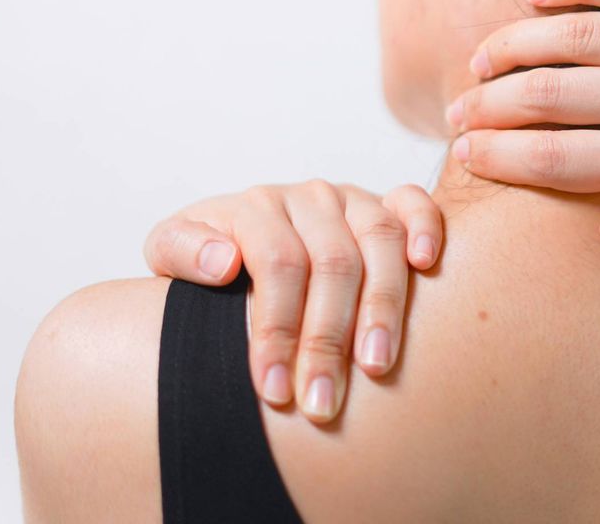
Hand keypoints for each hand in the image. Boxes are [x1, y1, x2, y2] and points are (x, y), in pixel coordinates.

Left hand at [144, 181, 441, 422]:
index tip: (274, 391)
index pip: (277, 264)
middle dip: (327, 339)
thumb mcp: (172, 254)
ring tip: (377, 367)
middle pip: (332, 261)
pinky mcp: (386, 204)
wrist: (237, 242)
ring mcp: (351, 198)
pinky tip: (426, 266)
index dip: (277, 329)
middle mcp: (308, 197)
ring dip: (383, 306)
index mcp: (255, 207)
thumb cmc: (210, 267)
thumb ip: (183, 252)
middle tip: (324, 402)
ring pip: (380, 239)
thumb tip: (223, 262)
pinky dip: (427, 227)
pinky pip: (414, 203)